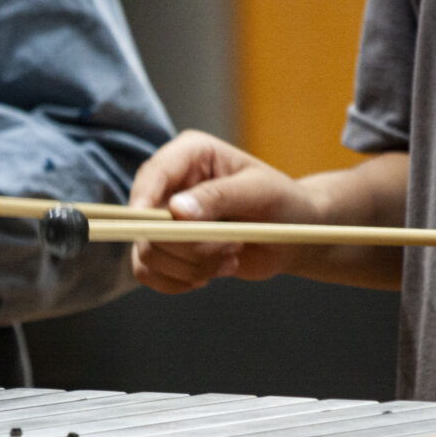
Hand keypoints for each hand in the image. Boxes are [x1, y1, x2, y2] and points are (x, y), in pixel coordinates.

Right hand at [129, 130, 309, 293]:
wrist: (291, 237)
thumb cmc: (282, 203)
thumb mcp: (260, 192)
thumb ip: (219, 196)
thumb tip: (176, 210)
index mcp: (190, 154)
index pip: (153, 174)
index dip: (143, 198)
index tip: (147, 224)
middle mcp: (169, 184)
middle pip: (146, 223)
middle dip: (190, 246)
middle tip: (233, 247)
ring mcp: (162, 219)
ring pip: (148, 253)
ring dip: (191, 267)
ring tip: (230, 260)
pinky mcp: (164, 249)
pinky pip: (147, 273)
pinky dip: (177, 282)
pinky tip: (208, 276)